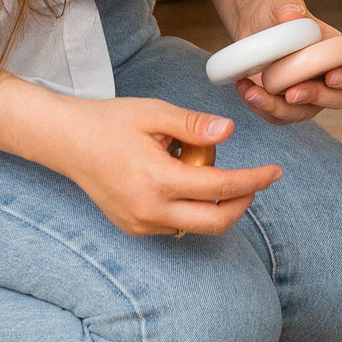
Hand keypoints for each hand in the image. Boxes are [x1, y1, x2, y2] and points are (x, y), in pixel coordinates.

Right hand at [57, 97, 280, 236]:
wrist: (67, 142)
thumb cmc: (111, 122)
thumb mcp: (154, 114)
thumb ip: (193, 124)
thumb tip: (229, 130)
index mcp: (158, 180)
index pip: (220, 188)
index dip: (254, 180)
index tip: (275, 172)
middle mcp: (150, 211)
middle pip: (215, 222)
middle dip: (242, 204)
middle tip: (255, 182)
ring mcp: (140, 224)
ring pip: (195, 225)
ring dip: (212, 203)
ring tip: (197, 165)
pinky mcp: (133, 227)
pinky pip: (175, 225)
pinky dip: (189, 207)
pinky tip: (178, 178)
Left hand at [226, 0, 341, 126]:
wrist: (254, 25)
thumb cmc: (276, 12)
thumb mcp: (281, 2)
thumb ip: (288, 6)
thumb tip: (292, 13)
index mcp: (339, 52)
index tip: (331, 76)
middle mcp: (329, 77)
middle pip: (338, 99)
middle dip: (315, 98)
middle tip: (291, 93)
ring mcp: (309, 94)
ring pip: (305, 113)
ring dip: (280, 108)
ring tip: (255, 93)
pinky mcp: (286, 105)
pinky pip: (279, 116)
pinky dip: (261, 107)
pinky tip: (245, 90)